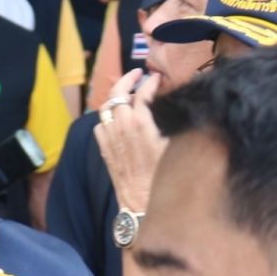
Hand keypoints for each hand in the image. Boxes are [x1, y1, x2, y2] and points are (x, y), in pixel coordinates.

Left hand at [94, 69, 165, 218]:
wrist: (140, 201)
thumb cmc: (161, 176)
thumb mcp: (173, 146)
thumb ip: (173, 122)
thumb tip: (177, 106)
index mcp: (140, 123)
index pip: (143, 91)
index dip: (150, 82)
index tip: (156, 78)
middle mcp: (121, 126)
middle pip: (118, 92)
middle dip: (128, 79)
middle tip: (137, 74)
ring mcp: (109, 137)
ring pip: (106, 107)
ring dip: (115, 96)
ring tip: (125, 94)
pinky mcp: (103, 148)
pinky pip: (100, 124)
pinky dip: (107, 116)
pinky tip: (116, 118)